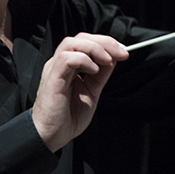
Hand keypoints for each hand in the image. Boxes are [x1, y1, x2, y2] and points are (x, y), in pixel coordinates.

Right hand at [33, 33, 128, 151]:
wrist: (51, 135)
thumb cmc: (67, 117)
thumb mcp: (91, 92)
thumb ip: (100, 75)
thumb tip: (113, 59)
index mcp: (69, 66)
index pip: (86, 43)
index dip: (106, 43)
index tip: (123, 51)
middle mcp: (60, 64)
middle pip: (80, 38)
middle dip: (104, 42)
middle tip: (121, 53)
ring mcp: (54, 69)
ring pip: (72, 43)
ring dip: (94, 48)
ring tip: (107, 60)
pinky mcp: (52, 78)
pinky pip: (66, 58)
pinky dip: (83, 60)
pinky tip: (93, 70)